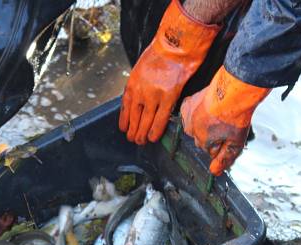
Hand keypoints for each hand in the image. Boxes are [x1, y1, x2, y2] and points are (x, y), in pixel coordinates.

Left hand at [119, 0, 218, 144]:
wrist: (175, 46)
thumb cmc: (160, 53)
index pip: (125, 109)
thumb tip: (139, 100)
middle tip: (134, 140)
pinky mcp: (168, 98)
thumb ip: (139, 85)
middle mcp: (139, 93)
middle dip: (133, 132)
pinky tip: (153, 138)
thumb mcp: (140, 68)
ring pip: (145, 122)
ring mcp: (153, 97)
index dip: (125, 122)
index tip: (125, 129)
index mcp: (131, 85)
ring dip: (142, 135)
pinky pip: (160, 119)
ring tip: (142, 142)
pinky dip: (155, 131)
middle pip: (134, 118)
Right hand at [180, 66, 270, 174]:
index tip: (229, 134)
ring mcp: (188, 118)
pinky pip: (188, 114)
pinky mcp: (187, 105)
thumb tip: (214, 173)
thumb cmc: (236, 114)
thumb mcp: (236, 142)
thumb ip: (224, 159)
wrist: (233, 90)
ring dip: (203, 123)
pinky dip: (195, 113)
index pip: (211, 150)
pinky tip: (207, 109)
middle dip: (212, 134)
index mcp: (203, 142)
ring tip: (218, 114)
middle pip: (202, 139)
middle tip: (226, 123)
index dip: (222, 143)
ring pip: (194, 127)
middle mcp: (192, 132)